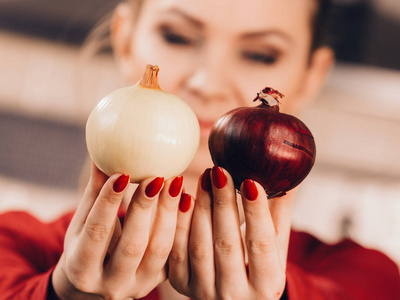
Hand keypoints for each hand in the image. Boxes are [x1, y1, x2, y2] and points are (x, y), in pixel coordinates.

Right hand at [52, 163, 183, 299]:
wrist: (94, 285)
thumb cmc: (85, 246)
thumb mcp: (81, 225)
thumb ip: (94, 193)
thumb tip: (101, 154)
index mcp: (82, 269)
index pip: (97, 233)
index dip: (108, 203)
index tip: (122, 174)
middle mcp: (110, 285)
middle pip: (132, 245)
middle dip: (145, 208)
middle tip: (156, 176)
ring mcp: (137, 286)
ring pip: (159, 250)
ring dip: (169, 213)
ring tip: (176, 182)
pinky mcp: (158, 280)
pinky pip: (174, 252)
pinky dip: (182, 224)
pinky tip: (187, 199)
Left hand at [168, 166, 292, 299]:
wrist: (235, 294)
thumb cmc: (259, 264)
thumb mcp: (277, 243)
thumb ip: (280, 209)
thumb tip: (292, 168)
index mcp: (267, 287)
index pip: (261, 245)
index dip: (256, 213)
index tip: (251, 182)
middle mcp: (236, 296)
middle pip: (227, 244)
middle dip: (222, 203)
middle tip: (220, 171)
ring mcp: (205, 292)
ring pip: (199, 246)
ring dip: (200, 208)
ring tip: (205, 177)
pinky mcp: (182, 284)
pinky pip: (176, 251)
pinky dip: (180, 222)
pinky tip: (186, 197)